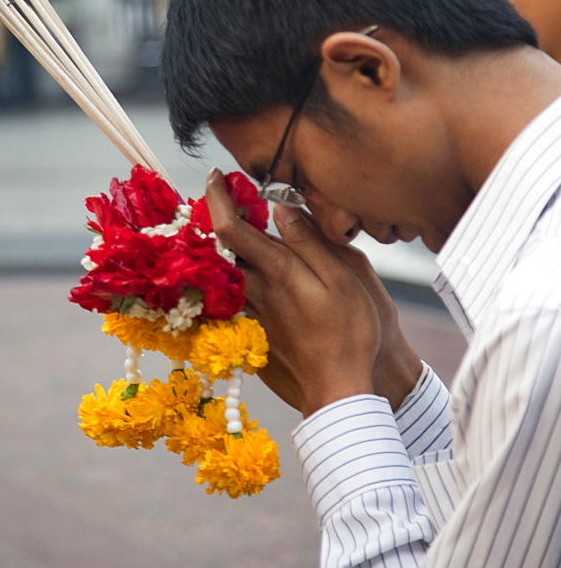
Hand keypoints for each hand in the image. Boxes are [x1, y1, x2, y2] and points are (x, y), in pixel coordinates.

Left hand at [206, 170, 421, 416]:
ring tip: (231, 231)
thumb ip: (309, 240)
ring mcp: (249, 316)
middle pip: (219, 248)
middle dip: (214, 218)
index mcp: (278, 270)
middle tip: (222, 197)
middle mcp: (255, 291)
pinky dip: (226, 280)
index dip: (218, 198)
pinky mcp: (250, 336)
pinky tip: (241, 275)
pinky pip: (230, 300)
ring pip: (222, 274)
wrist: (340, 391)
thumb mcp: (343, 278)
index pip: (231, 227)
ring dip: (219, 248)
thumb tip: (281, 207)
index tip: (215, 176)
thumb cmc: (352, 332)